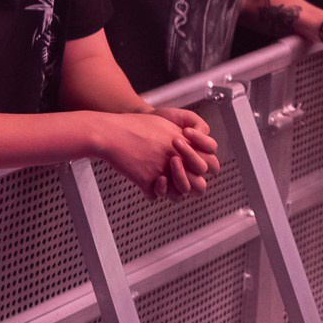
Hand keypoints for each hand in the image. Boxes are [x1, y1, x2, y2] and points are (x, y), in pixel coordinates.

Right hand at [100, 110, 215, 198]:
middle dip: (191, 184)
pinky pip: (155, 196)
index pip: (211, 164)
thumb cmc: (133, 125)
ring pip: (179, 195)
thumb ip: (182, 137)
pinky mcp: (148, 182)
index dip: (204, 168)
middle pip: (199, 185)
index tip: (194, 167)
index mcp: (185, 146)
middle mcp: (178, 161)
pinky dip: (150, 191)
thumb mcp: (164, 125)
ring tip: (161, 181)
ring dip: (172, 191)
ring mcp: (163, 173)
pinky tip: (145, 182)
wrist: (111, 132)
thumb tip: (191, 143)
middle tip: (179, 178)